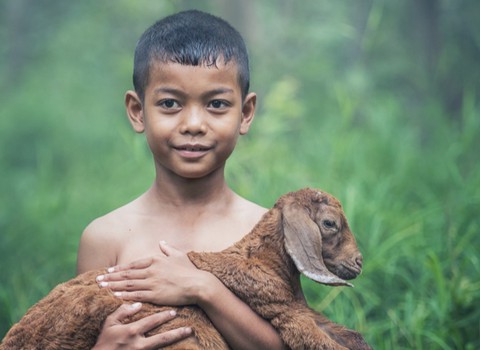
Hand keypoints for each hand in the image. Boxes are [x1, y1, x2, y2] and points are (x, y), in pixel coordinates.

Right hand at [92, 302, 191, 349]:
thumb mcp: (110, 323)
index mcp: (131, 332)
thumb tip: (138, 304)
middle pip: (162, 339)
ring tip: (186, 336)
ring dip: (175, 342)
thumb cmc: (104, 340)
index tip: (174, 312)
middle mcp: (138, 344)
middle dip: (176, 333)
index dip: (163, 317)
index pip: (151, 322)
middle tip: (189, 328)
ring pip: (162, 348)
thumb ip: (123, 312)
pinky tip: (177, 347)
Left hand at [96, 241, 213, 304]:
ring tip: (101, 287)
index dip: (119, 268)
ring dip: (113, 286)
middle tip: (97, 279)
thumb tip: (161, 242)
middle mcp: (151, 270)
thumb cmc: (189, 270)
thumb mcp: (178, 255)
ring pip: (128, 284)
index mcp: (155, 260)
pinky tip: (114, 296)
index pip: (133, 264)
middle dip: (110, 277)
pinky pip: (136, 295)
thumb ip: (168, 248)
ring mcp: (152, 283)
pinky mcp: (155, 295)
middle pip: (126, 274)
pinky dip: (124, 295)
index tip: (108, 270)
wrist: (198, 284)